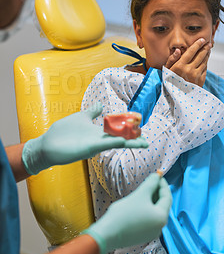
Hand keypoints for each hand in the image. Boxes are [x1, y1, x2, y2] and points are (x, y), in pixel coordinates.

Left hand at [22, 102, 147, 174]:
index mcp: (99, 132)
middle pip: (120, 139)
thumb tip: (101, 105)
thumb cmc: (63, 132)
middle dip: (133, 140)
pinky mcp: (89, 148)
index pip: (118, 130)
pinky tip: (124, 141)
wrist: (47, 145)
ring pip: (116, 143)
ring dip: (128, 143)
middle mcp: (99, 139)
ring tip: (143, 142)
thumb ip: (92, 112)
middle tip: (146, 140)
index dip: (129, 130)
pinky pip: (104, 145)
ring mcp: (95, 144)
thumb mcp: (81, 117)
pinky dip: (114, 142)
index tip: (141, 127)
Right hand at [84, 173, 171, 253]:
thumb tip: (157, 176)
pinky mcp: (142, 235)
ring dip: (151, 199)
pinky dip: (146, 208)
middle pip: (162, 205)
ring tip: (144, 189)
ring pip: (155, 211)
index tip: (157, 175)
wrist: (107, 233)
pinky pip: (148, 218)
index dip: (163, 184)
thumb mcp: (140, 194)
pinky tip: (139, 202)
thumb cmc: (125, 213)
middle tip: (150, 181)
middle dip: (157, 191)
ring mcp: (151, 232)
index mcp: (162, 217)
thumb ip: (151, 184)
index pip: (167, 197)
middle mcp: (160, 227)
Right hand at [165, 38, 211, 86]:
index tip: (202, 40)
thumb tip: (178, 50)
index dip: (198, 44)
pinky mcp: (201, 80)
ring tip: (208, 50)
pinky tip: (205, 61)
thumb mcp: (167, 70)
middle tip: (208, 43)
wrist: (177, 97)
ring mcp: (196, 75)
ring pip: (204, 61)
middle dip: (205, 48)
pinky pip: (205, 69)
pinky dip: (205, 63)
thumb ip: (171, 59)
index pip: (191, 51)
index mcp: (180, 66)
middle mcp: (189, 70)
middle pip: (200, 55)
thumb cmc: (171, 82)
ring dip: (207, 55)